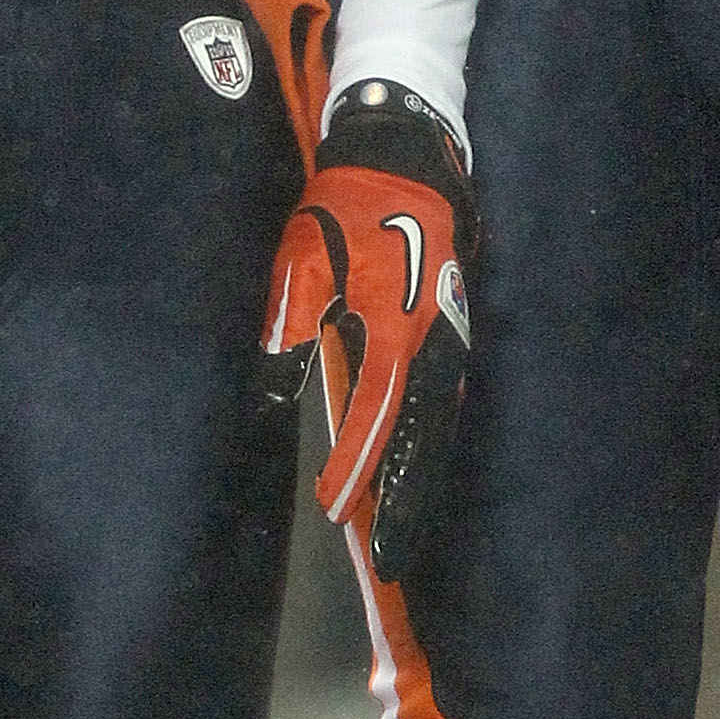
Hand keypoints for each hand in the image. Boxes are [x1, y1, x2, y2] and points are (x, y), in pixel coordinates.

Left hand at [260, 81, 475, 579]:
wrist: (403, 158)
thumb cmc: (344, 207)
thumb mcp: (300, 262)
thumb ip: (287, 333)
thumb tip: (268, 403)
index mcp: (393, 324)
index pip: (376, 412)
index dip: (354, 466)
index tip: (333, 511)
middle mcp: (431, 340)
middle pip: (424, 436)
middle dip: (409, 500)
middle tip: (394, 560)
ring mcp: (449, 335)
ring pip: (441, 424)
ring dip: (425, 478)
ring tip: (408, 532)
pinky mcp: (452, 329)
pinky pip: (447, 400)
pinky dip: (434, 443)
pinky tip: (420, 469)